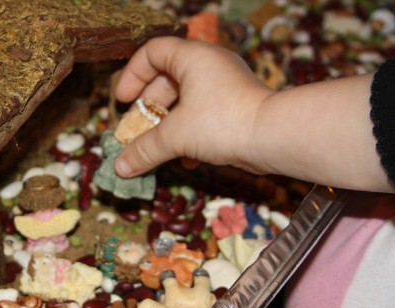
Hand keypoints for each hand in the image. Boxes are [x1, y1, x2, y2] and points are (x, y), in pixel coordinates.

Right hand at [114, 36, 273, 177]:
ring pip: (186, 102)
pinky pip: (204, 116)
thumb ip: (144, 150)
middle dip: (149, 109)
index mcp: (192, 57)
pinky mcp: (236, 108)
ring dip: (168, 127)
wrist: (275, 136)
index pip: (152, 52)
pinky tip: (187, 160)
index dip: (132, 75)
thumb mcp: (175, 135)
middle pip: (167, 80)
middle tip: (136, 130)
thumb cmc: (222, 122)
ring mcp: (225, 86)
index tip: (122, 101)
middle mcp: (209, 66)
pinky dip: (191, 136)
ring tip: (158, 149)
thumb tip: (120, 168)